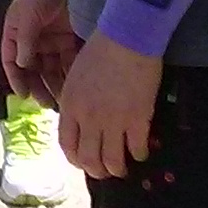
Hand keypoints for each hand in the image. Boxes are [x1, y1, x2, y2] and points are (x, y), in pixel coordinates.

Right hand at [3, 0, 76, 104]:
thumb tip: (22, 65)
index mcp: (16, 32)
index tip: (24, 95)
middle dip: (39, 87)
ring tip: (64, 100)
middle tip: (49, 104)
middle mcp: (33, 39)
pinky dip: (71, 74)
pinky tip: (76, 86)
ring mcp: (52, 40)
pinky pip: (69, 61)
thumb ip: (24, 39)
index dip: (16, 78)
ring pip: (52, 69)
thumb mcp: (28, 13)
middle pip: (33, 70)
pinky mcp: (70, 39)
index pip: (12, 61)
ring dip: (56, 85)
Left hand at [56, 31, 162, 177]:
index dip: (76, 159)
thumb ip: (75, 101)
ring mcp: (113, 121)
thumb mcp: (76, 76)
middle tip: (106, 169)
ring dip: (117, 169)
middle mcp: (88, 118)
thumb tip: (80, 122)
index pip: (67, 145)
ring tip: (123, 166)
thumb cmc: (100, 50)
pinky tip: (141, 151)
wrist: (127, 37)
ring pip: (112, 162)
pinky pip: (136, 150)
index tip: (84, 161)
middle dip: (97, 171)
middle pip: (88, 160)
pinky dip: (139, 155)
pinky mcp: (137, 120)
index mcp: (71, 106)